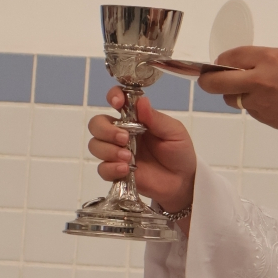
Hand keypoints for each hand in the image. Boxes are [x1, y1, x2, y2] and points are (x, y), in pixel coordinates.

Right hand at [87, 90, 196, 212]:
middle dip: (106, 130)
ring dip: (108, 150)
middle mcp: (121, 133)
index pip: (116, 100)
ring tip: (129, 158)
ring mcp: (117, 152)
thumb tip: (141, 101)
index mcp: (135, 118)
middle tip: (125, 139)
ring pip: (95, 145)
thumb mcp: (174, 132)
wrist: (183, 180)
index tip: (117, 102)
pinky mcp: (116, 172)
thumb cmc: (179, 151)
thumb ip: (156, 119)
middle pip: (97, 124)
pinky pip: (102, 168)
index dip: (112, 97)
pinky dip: (110, 168)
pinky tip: (125, 170)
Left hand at [197, 47, 277, 136]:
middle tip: (208, 78)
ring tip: (250, 89)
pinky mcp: (264, 119)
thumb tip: (249, 63)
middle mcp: (260, 81)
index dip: (221, 59)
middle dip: (207, 80)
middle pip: (215, 82)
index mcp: (270, 59)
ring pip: (231, 98)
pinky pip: (249, 109)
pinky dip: (252, 104)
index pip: (230, 56)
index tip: (220, 61)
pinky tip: (270, 101)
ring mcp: (260, 102)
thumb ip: (270, 58)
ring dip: (233, 93)